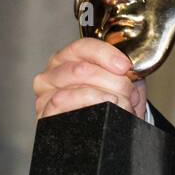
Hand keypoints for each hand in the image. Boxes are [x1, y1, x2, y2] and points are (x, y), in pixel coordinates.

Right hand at [32, 37, 146, 120]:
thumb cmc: (111, 100)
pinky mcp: (45, 116)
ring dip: (104, 97)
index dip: (106, 54)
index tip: (125, 66)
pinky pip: (62, 105)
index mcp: (67, 59)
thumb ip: (120, 68)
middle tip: (129, 93)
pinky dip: (89, 106)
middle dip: (113, 82)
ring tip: (121, 104)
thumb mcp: (119, 79)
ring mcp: (45, 96)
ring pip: (74, 90)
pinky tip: (103, 110)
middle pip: (81, 70)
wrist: (107, 127)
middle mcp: (52, 75)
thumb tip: (126, 67)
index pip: (82, 46)